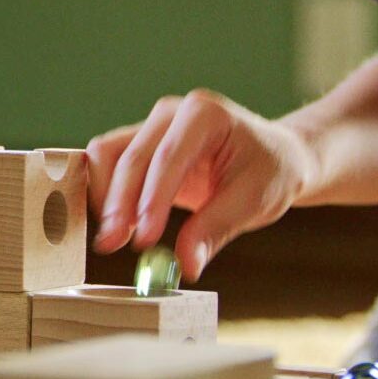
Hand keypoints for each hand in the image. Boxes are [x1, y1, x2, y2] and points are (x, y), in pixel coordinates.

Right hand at [85, 89, 319, 281]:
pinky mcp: (140, 145)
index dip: (151, 200)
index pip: (167, 157)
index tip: (143, 239)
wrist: (273, 157)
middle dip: (119, 204)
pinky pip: (110, 164)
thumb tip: (185, 266)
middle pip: (130, 156)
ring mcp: (152, 126)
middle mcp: (171, 113)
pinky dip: (105, 195)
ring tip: (111, 240)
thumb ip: (215, 230)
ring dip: (104, 199)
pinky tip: (116, 226)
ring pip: (109, 157)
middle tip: (112, 245)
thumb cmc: (270, 172)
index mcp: (205, 114)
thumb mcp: (253, 202)